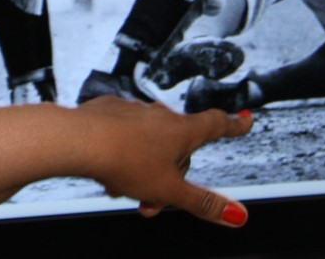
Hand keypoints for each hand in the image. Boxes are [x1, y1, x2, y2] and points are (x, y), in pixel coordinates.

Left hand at [73, 96, 252, 226]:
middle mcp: (160, 116)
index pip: (216, 125)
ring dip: (142, 169)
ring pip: (148, 145)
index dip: (233, 125)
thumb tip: (236, 214)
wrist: (80, 140)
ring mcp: (134, 111)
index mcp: (182, 130)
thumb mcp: (169, 190)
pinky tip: (108, 168)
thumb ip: (203, 202)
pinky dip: (121, 154)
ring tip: (124, 188)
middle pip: (177, 148)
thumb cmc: (124, 160)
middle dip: (168, 175)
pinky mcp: (110, 112)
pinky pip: (124, 136)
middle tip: (153, 200)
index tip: (244, 119)